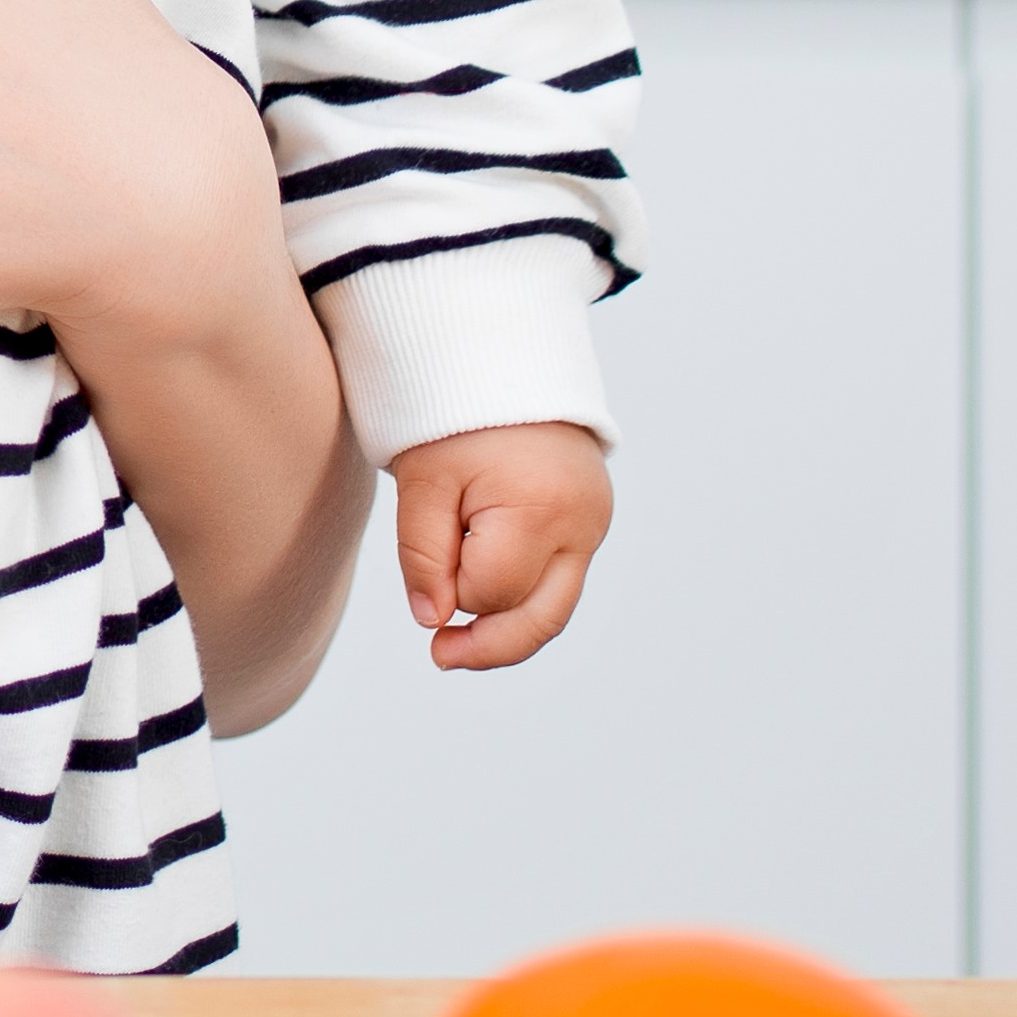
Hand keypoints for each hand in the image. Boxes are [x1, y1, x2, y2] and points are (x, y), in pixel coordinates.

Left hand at [391, 422, 610, 667]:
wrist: (502, 359)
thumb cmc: (454, 414)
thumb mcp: (423, 480)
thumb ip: (422, 555)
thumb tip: (433, 621)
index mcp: (541, 509)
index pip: (491, 591)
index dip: (452, 593)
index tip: (427, 570)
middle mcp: (582, 525)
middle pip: (541, 617)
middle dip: (490, 645)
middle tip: (440, 657)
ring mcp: (594, 525)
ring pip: (556, 606)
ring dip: (508, 627)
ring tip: (459, 644)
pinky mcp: (591, 522)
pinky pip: (561, 580)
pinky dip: (524, 596)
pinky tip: (487, 601)